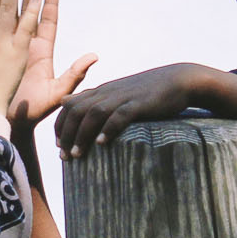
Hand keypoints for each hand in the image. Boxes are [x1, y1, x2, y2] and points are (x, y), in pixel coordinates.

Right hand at [8, 0, 96, 128]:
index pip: (47, 22)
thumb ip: (75, 75)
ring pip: (8, 17)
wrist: (7, 124)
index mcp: (41, 54)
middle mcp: (26, 49)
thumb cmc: (32, 113)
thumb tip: (93, 57)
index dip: (49, 4)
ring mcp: (8, 50)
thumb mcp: (57, 93)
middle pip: (28, 13)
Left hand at [54, 63, 213, 158]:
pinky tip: (103, 143)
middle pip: (76, 111)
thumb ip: (91, 99)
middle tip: (64, 157)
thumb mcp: (115, 93)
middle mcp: (108, 93)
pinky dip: (109, 129)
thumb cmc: (147, 91)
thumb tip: (66, 103)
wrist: (177, 80)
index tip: (58, 146)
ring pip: (93, 114)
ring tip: (77, 155)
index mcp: (101, 92)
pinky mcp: (140, 103)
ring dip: (82, 135)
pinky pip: (120, 115)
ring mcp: (123, 97)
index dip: (60, 126)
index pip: (69, 106)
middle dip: (66, 134)